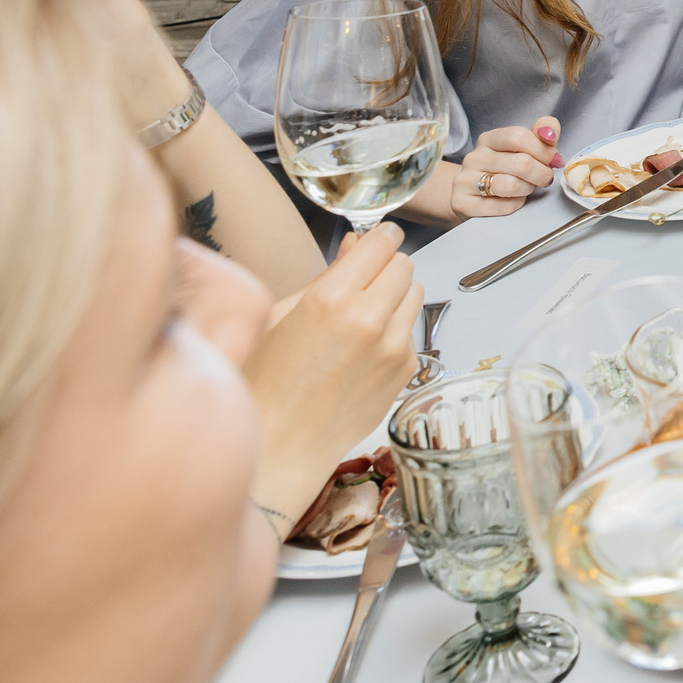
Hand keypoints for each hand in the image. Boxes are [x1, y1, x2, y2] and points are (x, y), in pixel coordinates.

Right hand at [242, 221, 422, 536]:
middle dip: (386, 266)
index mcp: (330, 299)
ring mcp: (393, 346)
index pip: (381, 244)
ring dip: (395, 295)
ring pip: (415, 294)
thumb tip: (358, 243)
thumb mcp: (279, 316)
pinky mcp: (406, 369)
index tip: (377, 239)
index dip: (380, 238)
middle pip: (405, 265)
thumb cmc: (267, 381)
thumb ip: (327, 275)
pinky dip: (394, 329)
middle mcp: (368, 319)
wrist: (282, 444)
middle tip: (365, 279)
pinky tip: (364, 348)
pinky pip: (410, 330)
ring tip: (363, 315)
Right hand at [448, 118, 562, 221]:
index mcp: (489, 139)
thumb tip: (549, 132)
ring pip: (511, 185)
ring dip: (528, 189)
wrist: (471, 196)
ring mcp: (465, 180)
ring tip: (528, 188)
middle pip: (521, 163)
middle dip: (542, 173)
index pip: (519, 136)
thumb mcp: (525, 148)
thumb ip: (542, 133)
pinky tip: (514, 200)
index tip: (554, 160)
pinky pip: (502, 206)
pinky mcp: (463, 203)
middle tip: (545, 178)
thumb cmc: (506, 170)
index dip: (544, 150)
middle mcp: (474, 157)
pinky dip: (516, 204)